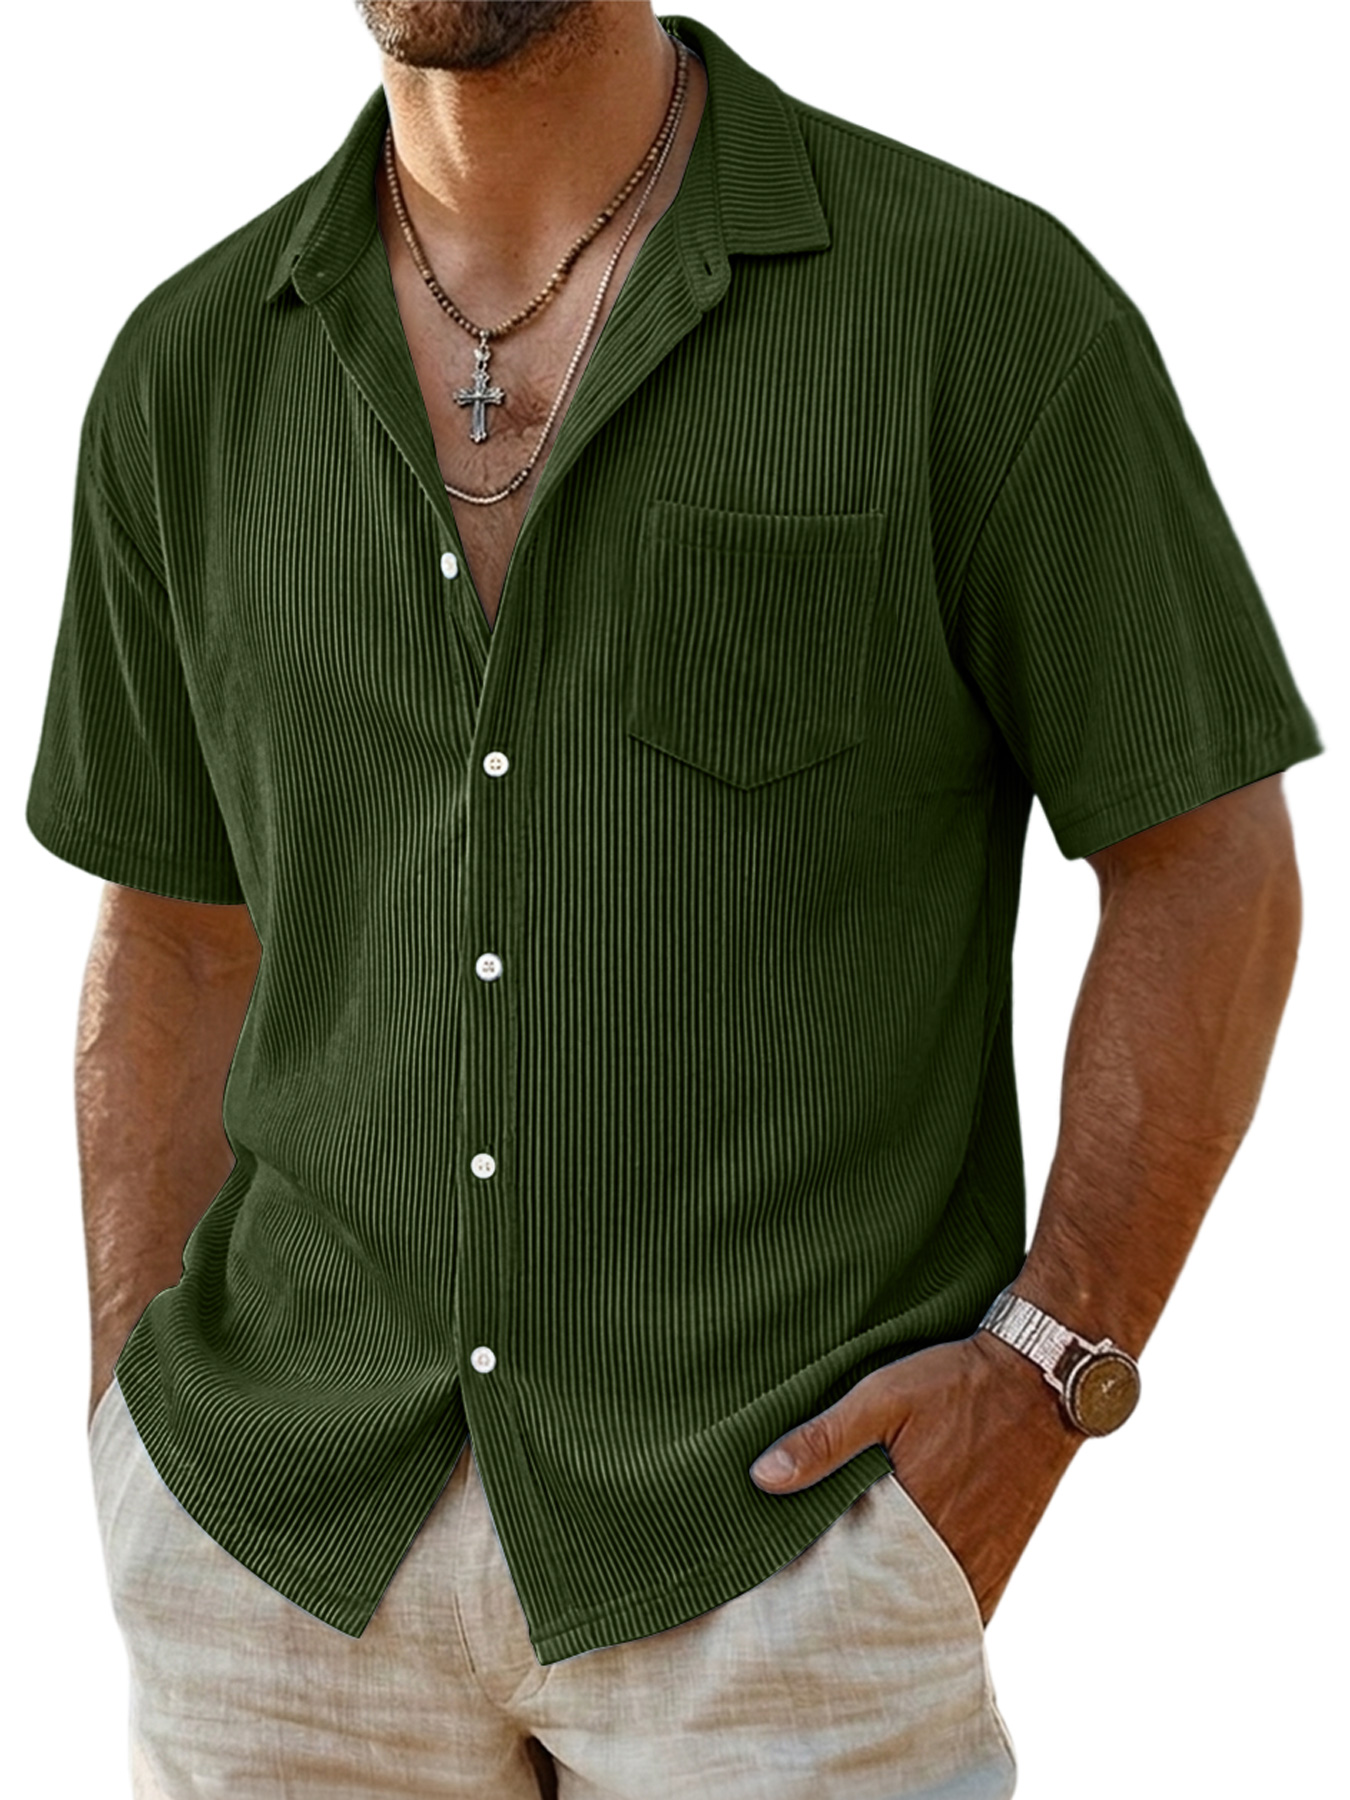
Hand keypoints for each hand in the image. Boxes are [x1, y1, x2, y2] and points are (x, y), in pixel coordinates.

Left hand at [749, 1332, 1084, 1621]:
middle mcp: (951, 1555)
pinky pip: (969, 1607)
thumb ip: (824, 1439)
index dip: (821, 1601)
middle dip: (854, 1619)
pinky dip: (937, 1614)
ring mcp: (983, 1563)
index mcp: (913, 1520)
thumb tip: (762, 1478)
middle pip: (891, 1612)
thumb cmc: (956, 1384)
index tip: (790, 1607)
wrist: (1040, 1378)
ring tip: (855, 1620)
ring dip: (896, 1618)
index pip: (855, 1587)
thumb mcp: (882, 1397)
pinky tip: (909, 1610)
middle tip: (813, 1625)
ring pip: (930, 1616)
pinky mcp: (1004, 1558)